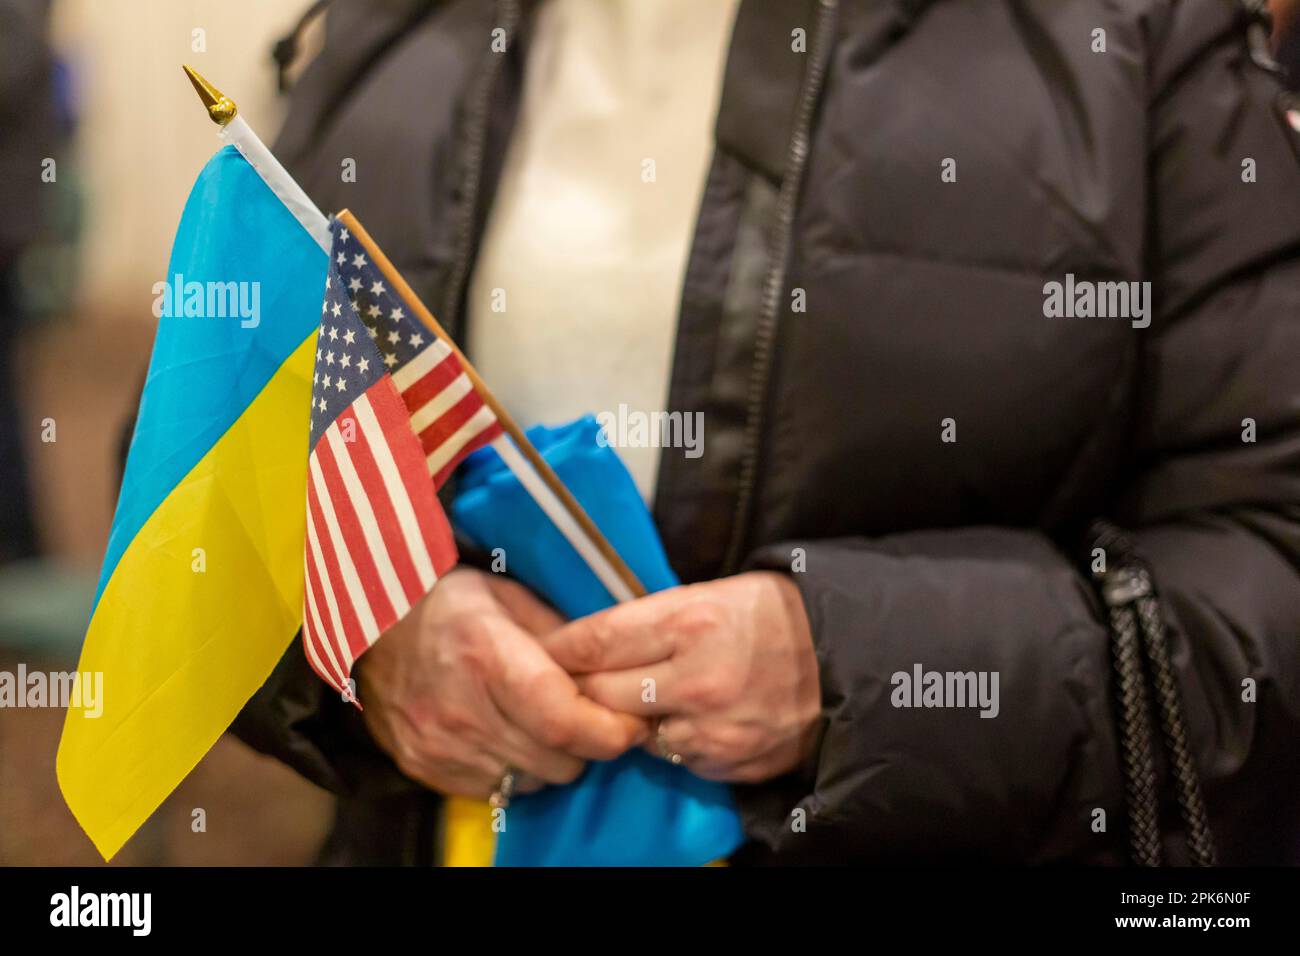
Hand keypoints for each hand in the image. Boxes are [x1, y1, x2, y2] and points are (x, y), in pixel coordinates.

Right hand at [356, 568, 649, 798]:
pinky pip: (497, 791)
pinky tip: (509, 735)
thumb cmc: (449, 601)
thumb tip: (612, 670)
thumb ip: (563, 636)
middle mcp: (460, 709)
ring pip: (533, 780)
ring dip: (552, 758)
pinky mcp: (424, 767)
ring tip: (545, 722)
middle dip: (588, 743)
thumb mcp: (510, 595)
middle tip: (590, 716)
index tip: (632, 723)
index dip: (610, 730)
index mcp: (487, 656)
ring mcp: (439, 745)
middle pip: (557, 759)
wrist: (370, 621)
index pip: (563, 720)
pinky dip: (516, 770)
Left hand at [539, 572, 821, 782]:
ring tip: (650, 694)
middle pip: (599, 694)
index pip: (596, 639)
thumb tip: (588, 638)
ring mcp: (712, 727)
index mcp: (691, 620)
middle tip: (581, 678)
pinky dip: (670, 739)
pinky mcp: (727, 762)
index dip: (559, 647)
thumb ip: (650, 618)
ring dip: (628, 718)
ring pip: (630, 733)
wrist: (847, 659)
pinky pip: (672, 756)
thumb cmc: (775, 616)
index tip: (541, 649)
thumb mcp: (712, 593)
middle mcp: (697, 678)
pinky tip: (690, 716)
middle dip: (585, 686)